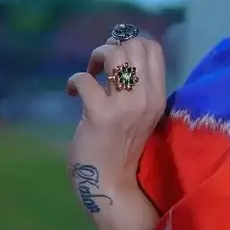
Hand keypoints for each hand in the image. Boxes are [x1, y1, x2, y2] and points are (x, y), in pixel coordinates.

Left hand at [66, 34, 166, 214]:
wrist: (111, 185)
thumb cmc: (121, 150)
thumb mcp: (139, 114)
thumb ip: (133, 88)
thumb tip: (117, 55)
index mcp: (158, 97)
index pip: (153, 48)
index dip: (131, 43)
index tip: (116, 60)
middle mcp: (146, 98)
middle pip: (134, 45)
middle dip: (111, 47)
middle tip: (100, 67)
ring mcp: (124, 106)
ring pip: (114, 53)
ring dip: (96, 58)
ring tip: (89, 75)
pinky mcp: (100, 114)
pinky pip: (84, 79)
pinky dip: (74, 81)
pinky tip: (71, 93)